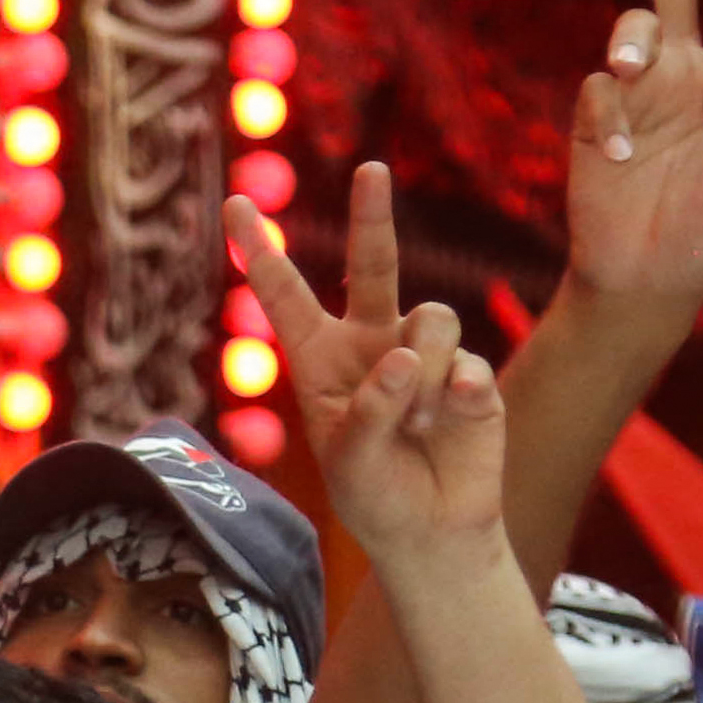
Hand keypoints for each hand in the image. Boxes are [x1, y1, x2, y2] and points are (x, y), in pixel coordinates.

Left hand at [233, 166, 499, 563]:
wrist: (433, 532)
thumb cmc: (375, 497)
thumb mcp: (350, 462)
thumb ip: (370, 409)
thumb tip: (406, 355)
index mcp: (321, 358)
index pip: (286, 297)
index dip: (260, 252)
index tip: (233, 204)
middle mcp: (372, 341)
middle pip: (374, 263)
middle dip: (372, 215)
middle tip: (371, 170)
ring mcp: (423, 353)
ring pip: (431, 317)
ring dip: (421, 375)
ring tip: (418, 424)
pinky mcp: (469, 373)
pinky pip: (463, 362)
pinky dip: (452, 398)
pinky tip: (447, 426)